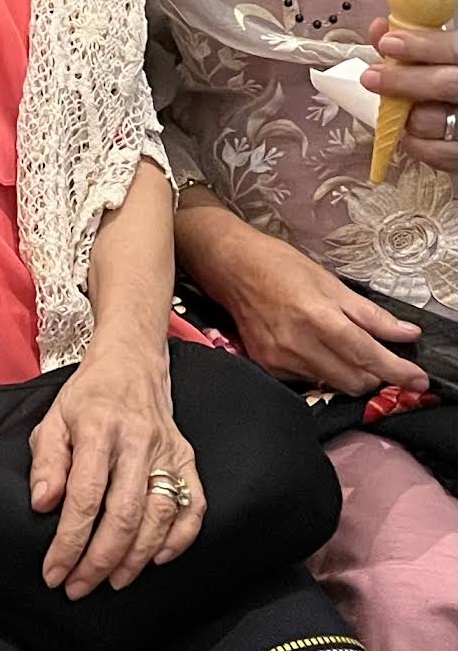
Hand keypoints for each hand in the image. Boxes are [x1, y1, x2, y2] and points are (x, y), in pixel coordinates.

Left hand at [29, 346, 204, 598]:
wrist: (132, 361)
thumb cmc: (88, 395)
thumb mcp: (54, 418)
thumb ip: (47, 462)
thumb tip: (44, 504)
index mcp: (97, 427)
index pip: (85, 497)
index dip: (69, 542)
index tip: (54, 572)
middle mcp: (136, 440)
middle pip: (124, 514)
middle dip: (100, 560)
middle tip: (79, 587)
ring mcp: (166, 449)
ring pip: (159, 515)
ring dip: (137, 557)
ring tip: (113, 580)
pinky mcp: (187, 457)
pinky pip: (194, 505)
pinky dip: (180, 538)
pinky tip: (157, 558)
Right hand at [211, 222, 428, 396]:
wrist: (232, 267)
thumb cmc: (279, 266)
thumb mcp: (330, 282)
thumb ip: (371, 314)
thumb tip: (407, 333)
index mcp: (318, 317)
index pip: (368, 355)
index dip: (398, 371)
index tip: (418, 379)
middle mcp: (298, 343)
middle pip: (355, 380)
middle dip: (375, 374)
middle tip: (382, 361)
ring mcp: (280, 359)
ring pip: (333, 385)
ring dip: (350, 374)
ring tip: (346, 351)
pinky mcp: (268, 366)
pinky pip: (309, 382)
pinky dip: (322, 372)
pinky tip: (317, 351)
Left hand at [361, 17, 457, 174]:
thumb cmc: (451, 76)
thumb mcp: (447, 55)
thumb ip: (418, 43)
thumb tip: (380, 31)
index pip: (455, 50)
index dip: (421, 46)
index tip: (388, 43)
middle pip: (447, 85)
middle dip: (403, 80)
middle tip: (371, 77)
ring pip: (435, 121)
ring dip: (407, 114)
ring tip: (398, 110)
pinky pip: (438, 154)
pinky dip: (416, 143)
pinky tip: (408, 133)